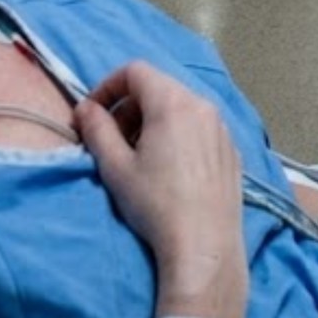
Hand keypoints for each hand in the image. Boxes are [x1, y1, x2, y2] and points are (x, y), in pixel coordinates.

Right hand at [75, 63, 246, 316]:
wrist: (204, 246)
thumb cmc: (156, 204)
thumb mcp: (116, 168)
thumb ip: (97, 130)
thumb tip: (85, 109)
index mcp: (172, 101)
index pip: (135, 71)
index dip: (108, 87)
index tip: (94, 115)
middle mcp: (202, 104)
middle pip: (158, 88)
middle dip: (129, 108)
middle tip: (113, 142)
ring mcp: (221, 127)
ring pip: (181, 108)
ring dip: (154, 122)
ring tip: (140, 158)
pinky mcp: (232, 150)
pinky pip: (200, 128)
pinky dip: (179, 136)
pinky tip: (171, 171)